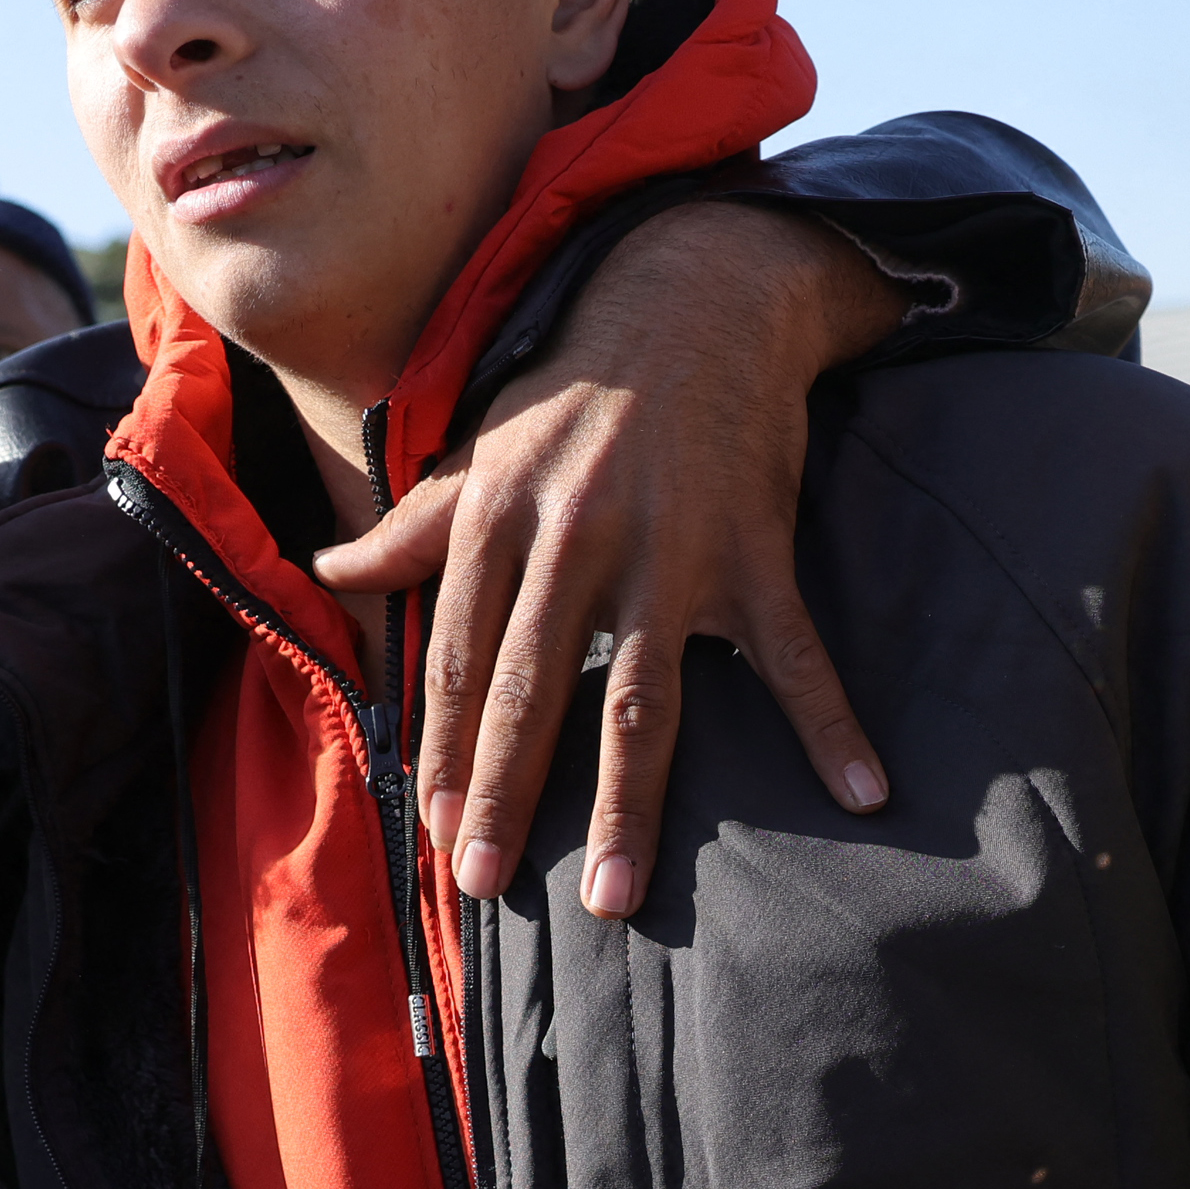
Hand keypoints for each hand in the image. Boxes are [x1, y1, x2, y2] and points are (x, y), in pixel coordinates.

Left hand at [319, 199, 900, 922]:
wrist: (697, 295)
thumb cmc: (576, 390)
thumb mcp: (480, 451)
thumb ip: (410, 529)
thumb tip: (328, 574)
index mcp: (500, 521)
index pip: (460, 657)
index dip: (446, 748)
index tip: (438, 831)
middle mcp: (576, 540)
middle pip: (533, 689)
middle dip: (505, 793)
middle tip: (484, 885)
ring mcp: (672, 550)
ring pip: (642, 696)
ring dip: (630, 802)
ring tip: (615, 894)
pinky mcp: (755, 549)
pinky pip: (793, 652)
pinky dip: (830, 721)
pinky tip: (861, 792)